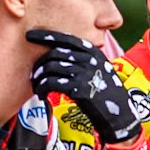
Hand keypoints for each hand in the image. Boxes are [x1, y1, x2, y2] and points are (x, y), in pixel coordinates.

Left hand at [26, 29, 140, 144]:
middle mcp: (89, 59)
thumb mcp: (99, 69)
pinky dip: (42, 89)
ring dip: (38, 79)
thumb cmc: (106, 93)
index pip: (66, 38)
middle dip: (39, 64)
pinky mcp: (78, 89)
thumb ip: (83, 60)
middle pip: (54, 53)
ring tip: (37, 88)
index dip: (46, 36)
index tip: (29, 35)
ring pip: (50, 68)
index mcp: (93, 52)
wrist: (119, 114)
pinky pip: (51, 83)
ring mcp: (84, 73)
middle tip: (33, 75)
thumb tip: (56, 54)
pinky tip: (42, 96)